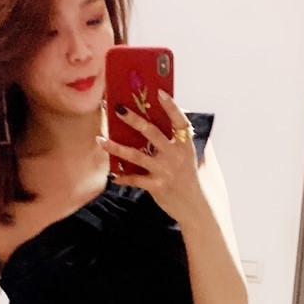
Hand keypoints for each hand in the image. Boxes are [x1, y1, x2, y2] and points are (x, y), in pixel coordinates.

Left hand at [99, 91, 206, 224]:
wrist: (199, 210)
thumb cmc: (199, 181)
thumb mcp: (202, 157)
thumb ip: (190, 138)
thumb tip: (182, 114)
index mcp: (187, 146)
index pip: (180, 122)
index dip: (171, 107)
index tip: (160, 93)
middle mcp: (175, 157)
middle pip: (152, 133)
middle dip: (134, 120)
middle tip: (119, 109)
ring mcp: (164, 171)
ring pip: (136, 155)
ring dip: (116, 147)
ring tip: (100, 139)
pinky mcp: (156, 186)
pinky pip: (135, 180)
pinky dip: (123, 177)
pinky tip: (113, 175)